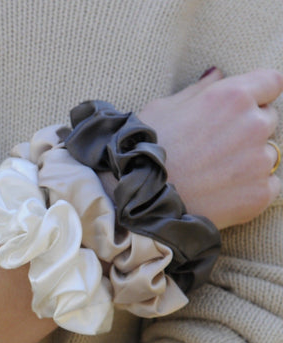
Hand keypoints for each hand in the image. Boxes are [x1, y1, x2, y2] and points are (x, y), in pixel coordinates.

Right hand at [139, 68, 282, 228]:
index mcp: (232, 97)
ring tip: (213, 175)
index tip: (236, 112)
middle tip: (213, 150)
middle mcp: (253, 125)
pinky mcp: (260, 193)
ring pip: (267, 154)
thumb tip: (217, 75)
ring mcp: (259, 161)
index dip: (254, 95)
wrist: (138, 201)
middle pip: (268, 119)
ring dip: (248, 161)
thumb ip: (199, 90)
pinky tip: (220, 194)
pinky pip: (268, 185)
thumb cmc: (144, 151)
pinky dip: (250, 189)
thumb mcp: (163, 109)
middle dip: (247, 130)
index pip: (271, 82)